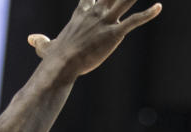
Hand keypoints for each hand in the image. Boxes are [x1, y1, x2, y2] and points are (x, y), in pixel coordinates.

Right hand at [28, 0, 161, 80]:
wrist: (61, 65)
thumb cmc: (54, 58)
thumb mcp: (45, 47)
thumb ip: (41, 41)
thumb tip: (31, 39)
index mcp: (82, 14)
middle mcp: (95, 13)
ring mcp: (105, 22)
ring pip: (124, 0)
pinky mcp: (113, 34)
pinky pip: (134, 21)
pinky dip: (148, 14)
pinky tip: (158, 7)